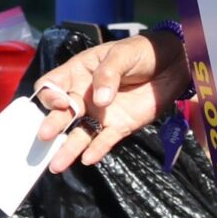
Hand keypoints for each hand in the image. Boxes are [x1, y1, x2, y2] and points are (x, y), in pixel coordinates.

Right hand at [34, 31, 189, 170]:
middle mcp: (84, 96)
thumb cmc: (141, 52)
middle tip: (45, 136)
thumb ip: (108, 74)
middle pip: (61, 113)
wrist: (172, 64)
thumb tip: (100, 101)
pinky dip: (96, 150)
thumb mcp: (121, 54)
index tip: (60, 101)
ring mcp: (100, 113)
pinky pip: (104, 141)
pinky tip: (88, 159)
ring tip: (56, 165)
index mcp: (78, 73)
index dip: (49, 94)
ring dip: (67, 148)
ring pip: (79, 133)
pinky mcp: (119, 126)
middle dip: (51, 124)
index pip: (51, 85)